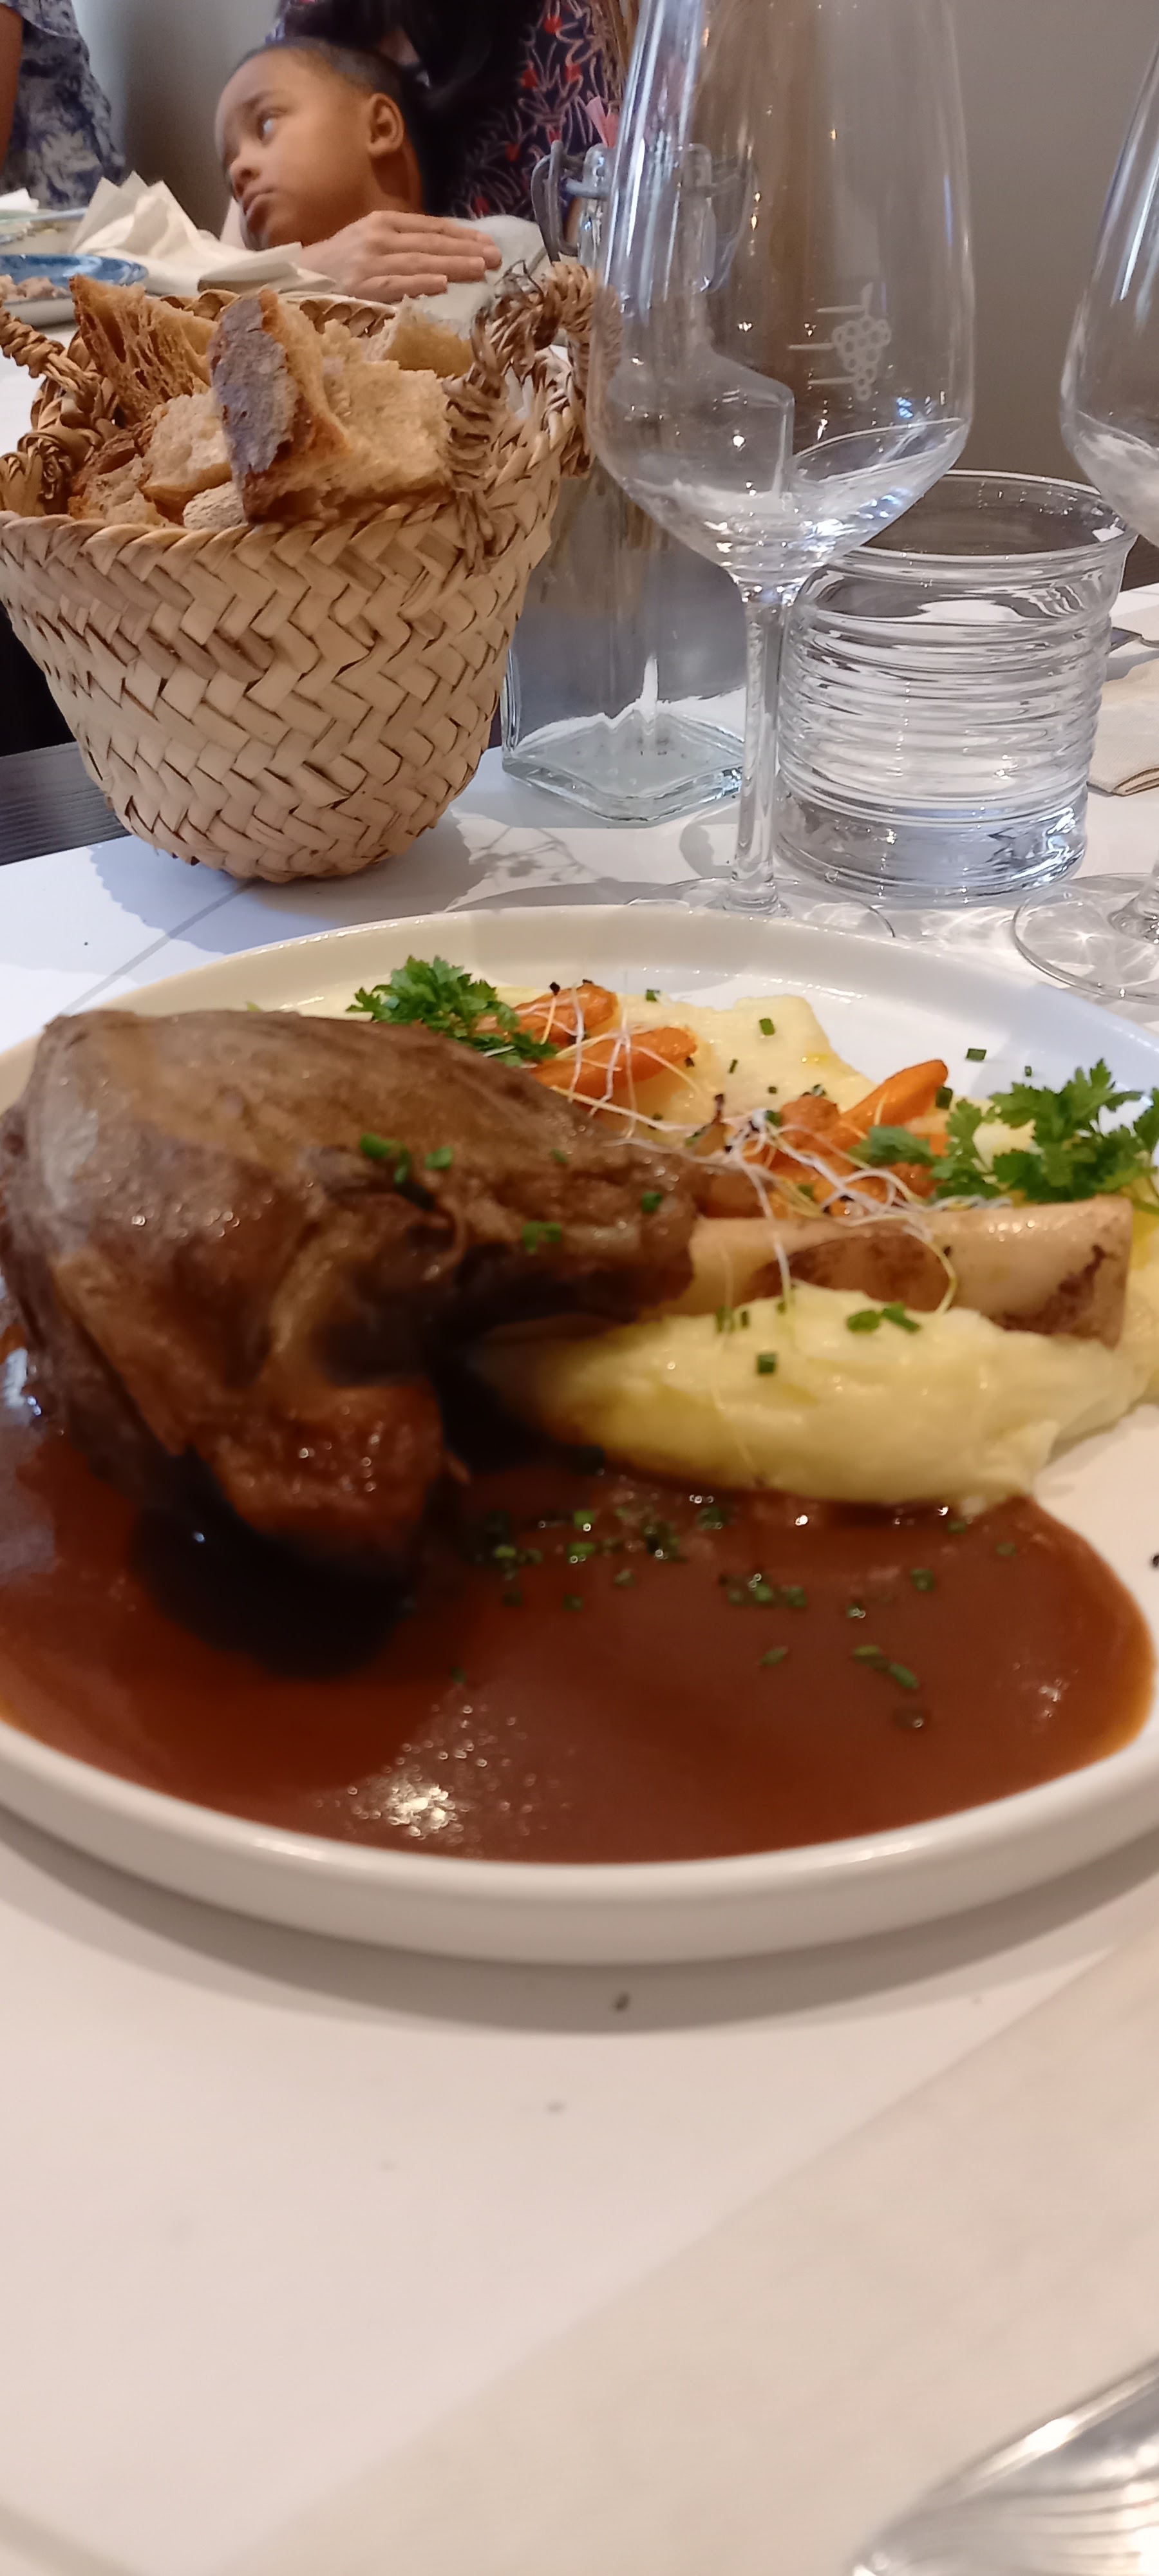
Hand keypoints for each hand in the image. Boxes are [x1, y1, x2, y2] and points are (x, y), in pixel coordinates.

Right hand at [305, 212, 501, 302]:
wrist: (296, 279)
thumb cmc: (338, 265)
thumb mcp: (370, 242)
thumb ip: (404, 244)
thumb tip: (445, 254)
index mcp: (384, 222)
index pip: (431, 227)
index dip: (463, 234)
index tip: (489, 243)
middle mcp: (379, 237)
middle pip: (432, 243)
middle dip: (467, 250)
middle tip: (496, 257)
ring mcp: (370, 261)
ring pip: (420, 261)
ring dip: (453, 265)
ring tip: (480, 269)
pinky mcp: (362, 285)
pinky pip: (396, 284)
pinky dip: (420, 282)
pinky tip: (442, 283)